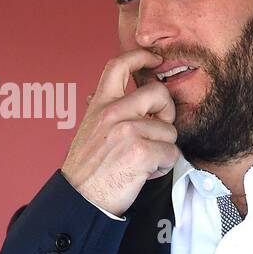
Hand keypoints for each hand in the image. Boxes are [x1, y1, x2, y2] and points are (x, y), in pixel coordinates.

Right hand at [60, 49, 178, 216]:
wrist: (81, 198)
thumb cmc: (88, 168)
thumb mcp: (89, 129)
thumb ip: (104, 111)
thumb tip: (104, 94)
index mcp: (100, 105)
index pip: (118, 65)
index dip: (140, 56)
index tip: (155, 59)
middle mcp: (113, 112)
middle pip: (159, 93)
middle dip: (167, 112)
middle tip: (157, 130)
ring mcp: (127, 130)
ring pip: (169, 130)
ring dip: (162, 149)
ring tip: (142, 161)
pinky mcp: (141, 151)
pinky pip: (171, 153)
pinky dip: (163, 166)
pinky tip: (145, 172)